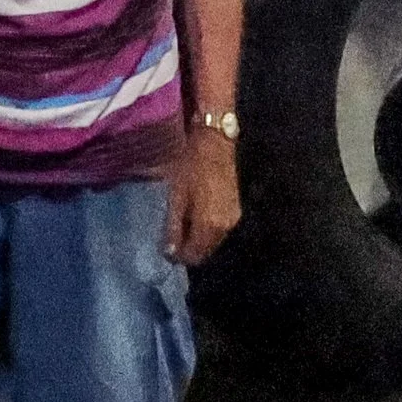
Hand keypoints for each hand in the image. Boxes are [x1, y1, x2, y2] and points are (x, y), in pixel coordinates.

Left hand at [165, 124, 240, 265]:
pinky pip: (220, 232)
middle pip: (205, 252)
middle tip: (172, 241)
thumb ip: (173, 226)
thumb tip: (170, 251)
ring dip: (198, 242)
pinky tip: (195, 220)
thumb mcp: (176, 196)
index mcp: (209, 225)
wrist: (215, 144)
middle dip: (189, 251)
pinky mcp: (236, 211)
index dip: (178, 257)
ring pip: (213, 243)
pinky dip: (207, 232)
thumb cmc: (191, 167)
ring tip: (182, 228)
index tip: (166, 250)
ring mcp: (232, 220)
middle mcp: (224, 227)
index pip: (194, 255)